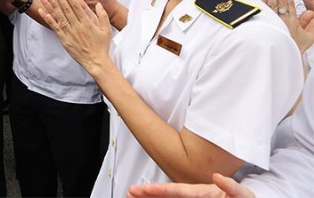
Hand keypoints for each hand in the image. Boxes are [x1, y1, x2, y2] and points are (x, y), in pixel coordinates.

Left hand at [36, 0, 112, 74]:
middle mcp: (77, 26)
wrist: (96, 61)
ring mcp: (70, 33)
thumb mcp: (106, 29)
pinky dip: (48, 20)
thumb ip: (102, 15)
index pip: (76, 6)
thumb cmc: (101, 46)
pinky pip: (55, 28)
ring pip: (59, 16)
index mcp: (87, 22)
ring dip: (51, 5)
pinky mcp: (64, 40)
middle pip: (66, 9)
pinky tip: (43, 12)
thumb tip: (98, 4)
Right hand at [126, 172, 252, 197]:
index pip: (176, 190)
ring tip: (134, 197)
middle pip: (166, 194)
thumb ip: (232, 187)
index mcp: (203, 192)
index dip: (158, 190)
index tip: (143, 189)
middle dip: (147, 193)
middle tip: (130, 192)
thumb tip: (218, 178)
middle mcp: (195, 196)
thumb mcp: (244, 194)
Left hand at [265, 0, 313, 53]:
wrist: (281, 55)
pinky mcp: (264, 24)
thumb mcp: (308, 38)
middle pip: (280, 3)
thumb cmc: (293, 47)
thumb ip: (311, 25)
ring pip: (271, 5)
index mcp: (292, 22)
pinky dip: (263, 0)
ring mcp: (272, 22)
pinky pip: (264, 10)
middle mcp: (281, 21)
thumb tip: (311, 13)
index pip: (290, 6)